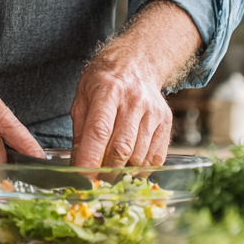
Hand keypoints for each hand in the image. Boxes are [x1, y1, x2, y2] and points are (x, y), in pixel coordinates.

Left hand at [69, 0, 200, 167]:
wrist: (137, 62)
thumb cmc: (104, 80)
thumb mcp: (83, 95)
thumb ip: (80, 129)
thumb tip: (77, 163)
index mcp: (107, 90)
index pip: (99, 131)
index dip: (90, 158)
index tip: (82, 178)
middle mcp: (133, 101)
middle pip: (121, 148)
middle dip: (105, 171)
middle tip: (94, 181)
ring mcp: (153, 112)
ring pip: (138, 157)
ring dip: (122, 172)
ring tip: (110, 173)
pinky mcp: (166, 122)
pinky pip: (155, 157)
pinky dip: (140, 169)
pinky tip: (129, 166)